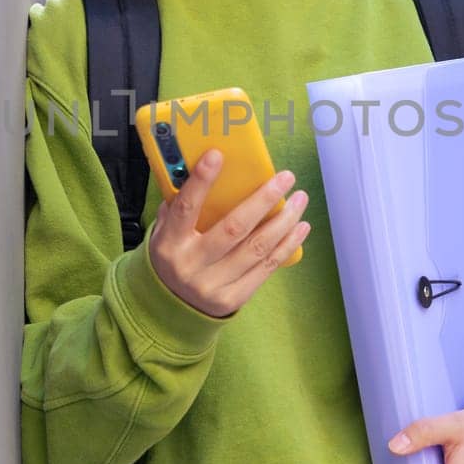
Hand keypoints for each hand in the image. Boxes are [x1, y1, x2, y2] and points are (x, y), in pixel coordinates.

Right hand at [148, 149, 310, 317]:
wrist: (169, 308)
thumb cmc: (173, 257)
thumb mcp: (164, 232)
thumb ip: (179, 205)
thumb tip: (199, 168)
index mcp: (169, 243)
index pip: (186, 208)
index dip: (201, 181)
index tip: (217, 155)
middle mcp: (190, 265)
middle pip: (234, 228)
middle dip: (263, 200)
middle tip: (285, 178)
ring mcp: (212, 285)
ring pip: (257, 247)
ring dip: (284, 221)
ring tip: (299, 199)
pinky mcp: (232, 299)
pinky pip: (266, 267)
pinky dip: (287, 245)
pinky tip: (299, 227)